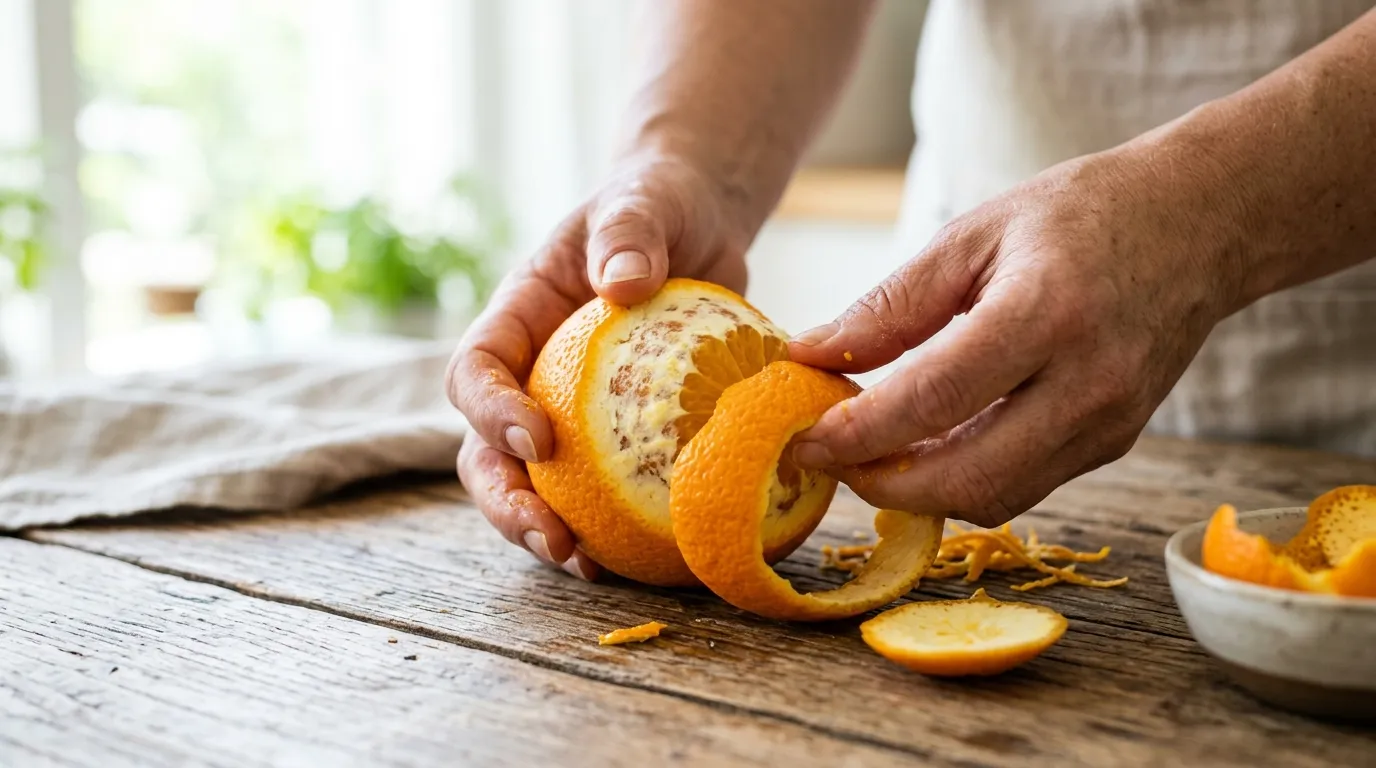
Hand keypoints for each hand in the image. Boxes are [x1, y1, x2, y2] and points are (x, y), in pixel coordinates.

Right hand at [446, 155, 751, 578]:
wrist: (696, 224)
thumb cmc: (659, 205)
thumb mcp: (644, 203)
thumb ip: (628, 233)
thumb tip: (623, 284)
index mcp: (517, 318)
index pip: (476, 370)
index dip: (491, 412)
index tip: (538, 439)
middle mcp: (530, 374)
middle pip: (485, 451)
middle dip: (505, 502)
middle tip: (551, 538)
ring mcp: (569, 413)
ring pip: (533, 486)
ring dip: (546, 532)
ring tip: (587, 567)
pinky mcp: (614, 438)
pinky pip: (602, 490)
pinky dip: (611, 528)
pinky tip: (642, 559)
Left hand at [788, 144, 1243, 526]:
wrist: (1198, 223)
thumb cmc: (1079, 215)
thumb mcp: (973, 234)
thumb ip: (892, 304)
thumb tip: (811, 354)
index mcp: (1046, 311)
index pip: (934, 398)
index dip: (858, 431)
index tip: (800, 437)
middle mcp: (1088, 381)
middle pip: (966, 477)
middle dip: (878, 482)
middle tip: (824, 457)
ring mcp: (1110, 423)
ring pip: (993, 497)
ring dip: (917, 490)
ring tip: (867, 450)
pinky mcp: (1115, 443)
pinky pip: (1022, 485)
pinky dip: (961, 478)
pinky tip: (925, 445)